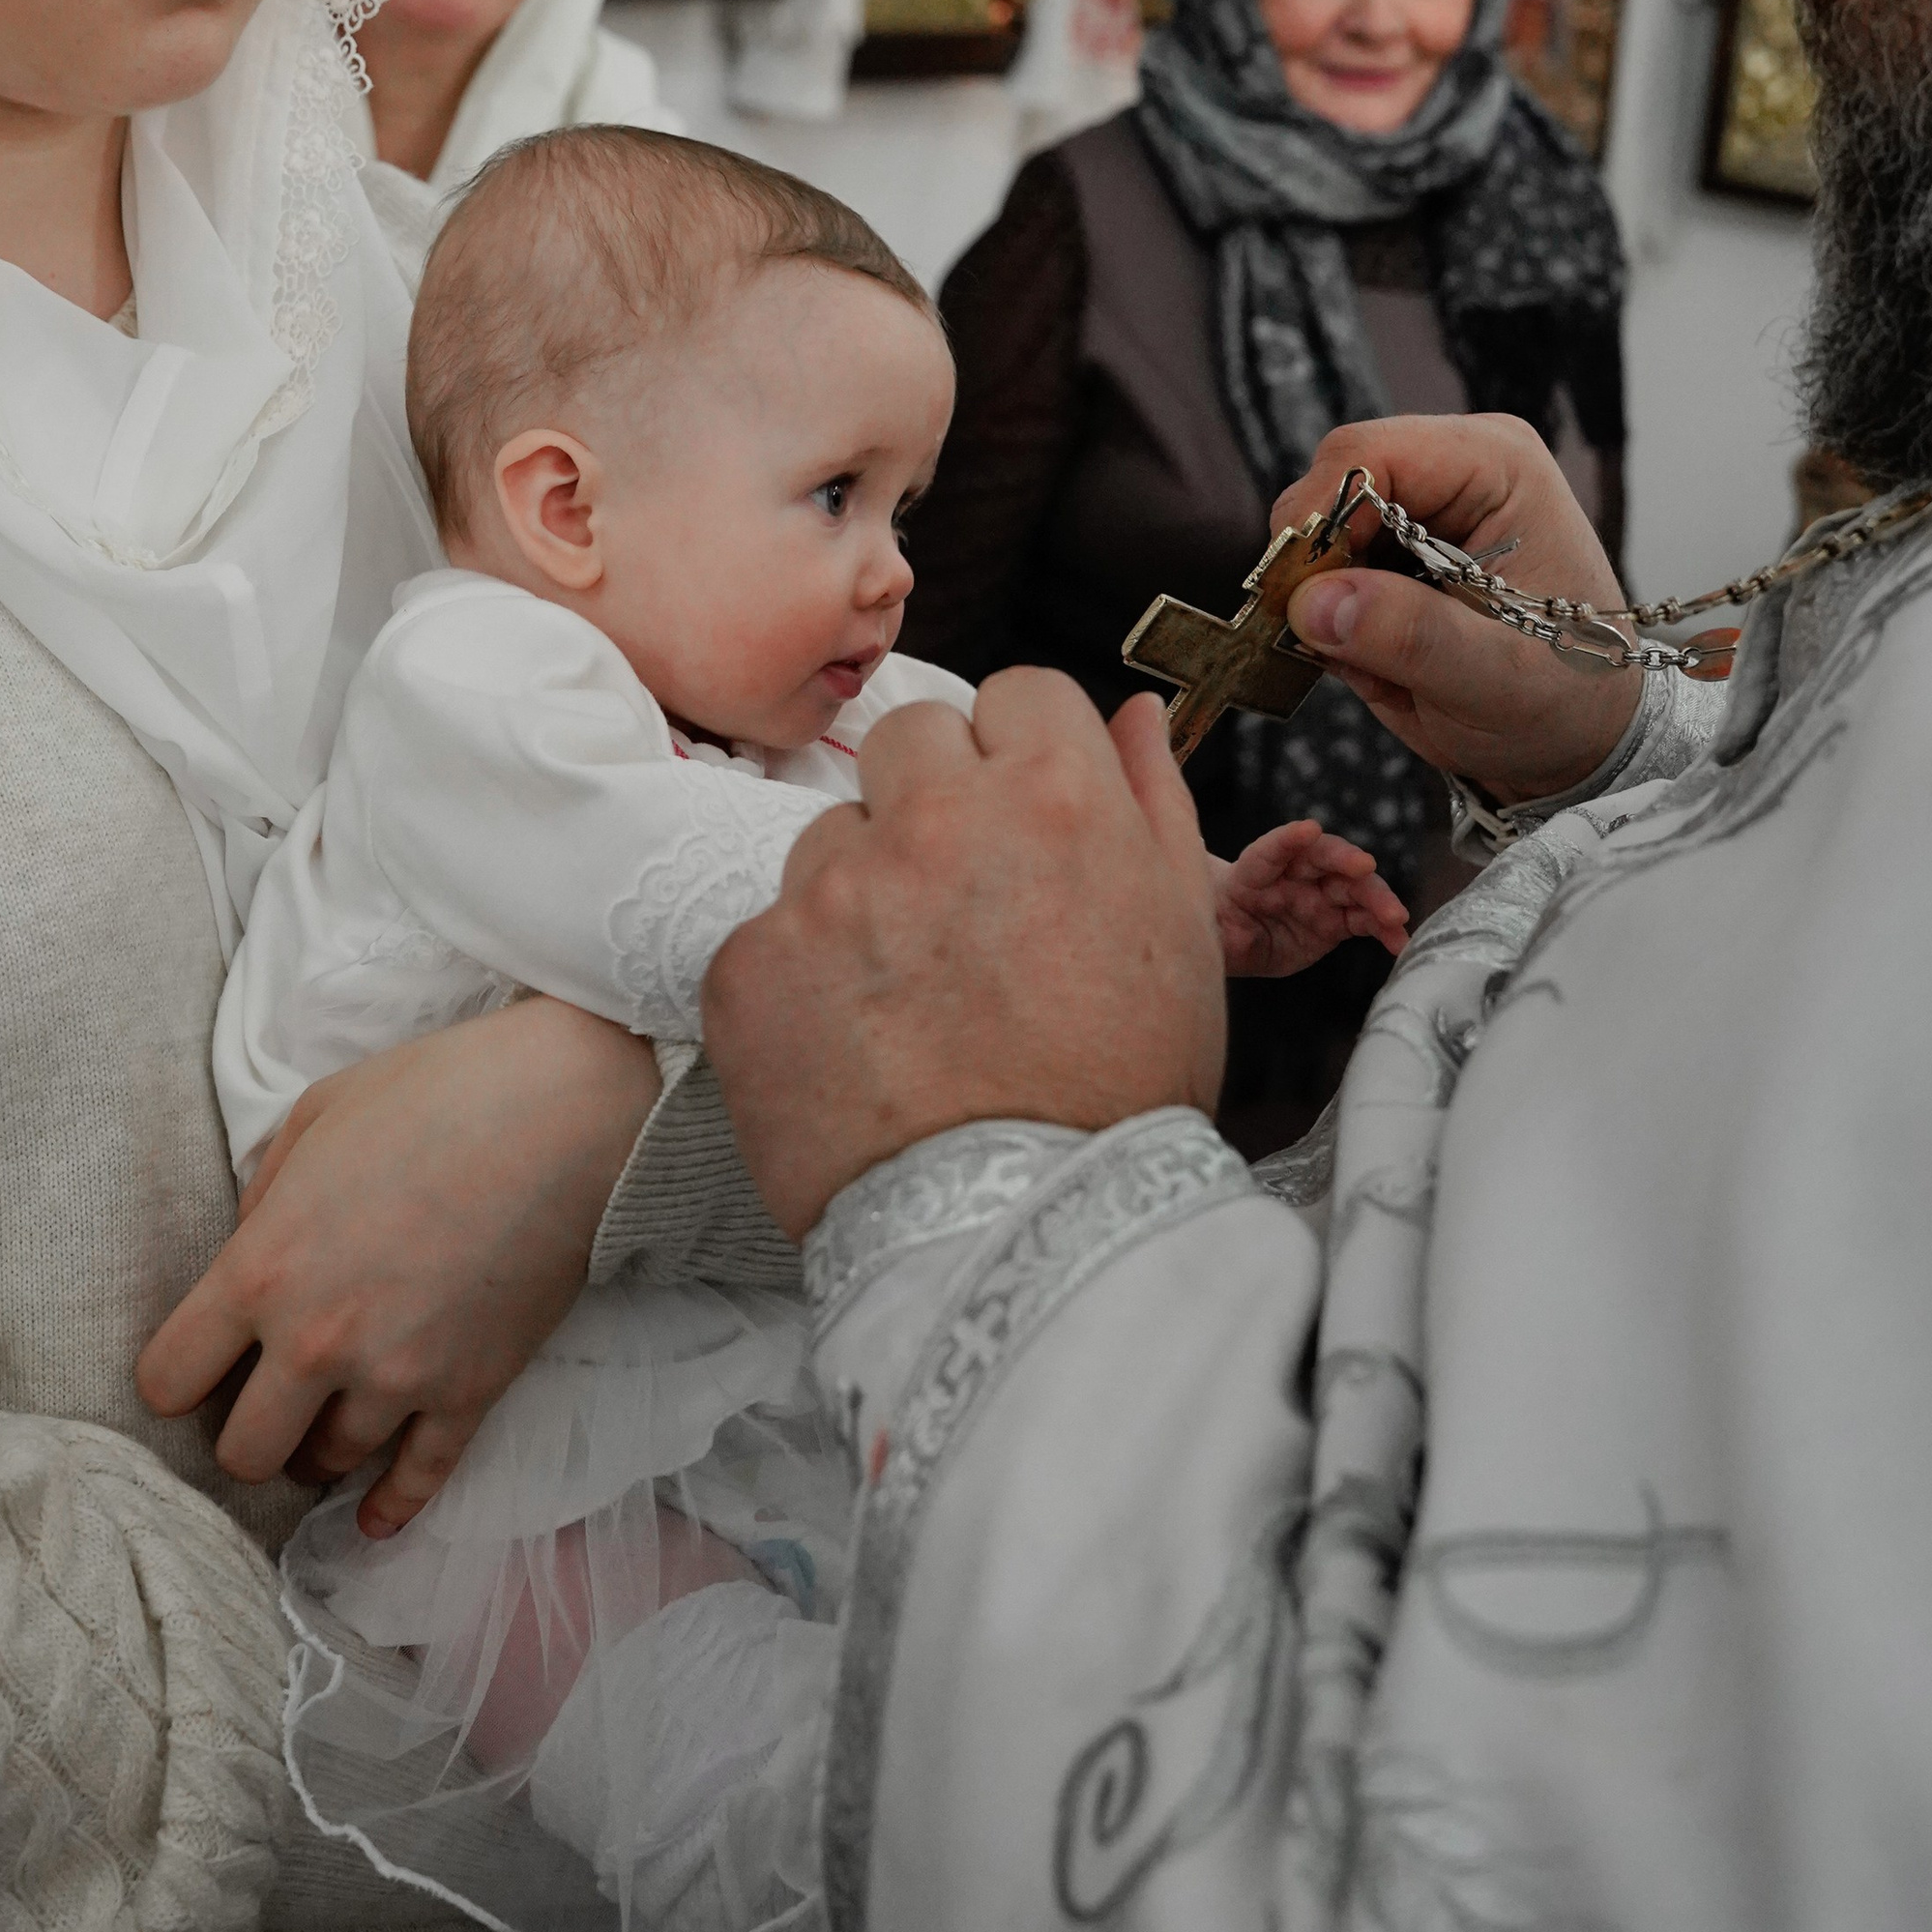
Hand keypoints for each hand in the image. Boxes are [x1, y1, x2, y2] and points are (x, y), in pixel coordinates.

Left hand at [136, 996, 659, 1511]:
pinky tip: (375, 1520)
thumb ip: (265, 1193)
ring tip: (328, 1423)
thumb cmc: (433, 1095)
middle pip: (242, 1454)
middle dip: (246, 1433)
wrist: (562, 1114)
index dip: (175, 1378)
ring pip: (327, 1466)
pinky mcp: (469, 1394)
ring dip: (320, 1449)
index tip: (195, 1368)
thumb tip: (252, 1241)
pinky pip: (420, 1481)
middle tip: (267, 1402)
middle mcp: (317, 1343)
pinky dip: (393, 1507)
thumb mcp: (316, 1116)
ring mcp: (396, 1378)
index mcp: (262, 1270)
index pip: (168, 1379)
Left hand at [699, 670, 1221, 1241]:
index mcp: (1055, 796)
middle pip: (911, 739)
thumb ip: (1153, 800)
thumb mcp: (1183, 937)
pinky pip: (771, 929)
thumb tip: (1133, 710)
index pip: (1019, 693)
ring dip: (865, 888)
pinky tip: (854, 1046)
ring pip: (834, 834)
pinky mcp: (749, 961)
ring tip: (910, 998)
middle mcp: (935, 818)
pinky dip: (801, 978)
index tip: (1026, 821)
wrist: (1018, 1239)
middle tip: (965, 908)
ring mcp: (831, 889)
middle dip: (935, 799)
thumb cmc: (1120, 1092)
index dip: (1025, 755)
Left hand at [1215, 820, 1407, 979]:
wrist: (1235, 932)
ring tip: (1397, 916)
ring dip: (1376, 898)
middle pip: (1323, 860)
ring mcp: (1318, 896)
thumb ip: (1217, 932)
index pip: (1269, 851)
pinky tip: (1399, 940)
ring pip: (1352, 888)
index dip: (1288, 839)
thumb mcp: (1210, 929)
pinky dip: (1383, 928)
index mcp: (1253, 871)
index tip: (1308, 830)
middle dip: (1345, 860)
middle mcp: (1292, 875)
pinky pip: (1364, 921)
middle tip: (1364, 867)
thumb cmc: (1219, 920)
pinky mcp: (1336, 921)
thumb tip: (1221, 937)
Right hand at [1278, 415, 1639, 807]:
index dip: (1321, 515)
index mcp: (1495, 465)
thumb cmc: (1568, 698)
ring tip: (1376, 664)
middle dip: (1317, 567)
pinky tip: (1376, 662)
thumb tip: (1313, 603)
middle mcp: (1451, 471)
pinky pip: (1322, 576)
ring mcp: (1417, 512)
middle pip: (1330, 487)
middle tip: (1332, 641)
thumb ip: (1413, 636)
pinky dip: (1329, 624)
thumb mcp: (1499, 679)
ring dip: (1321, 604)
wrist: (1579, 739)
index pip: (1369, 454)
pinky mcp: (1390, 554)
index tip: (1301, 593)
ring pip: (1316, 535)